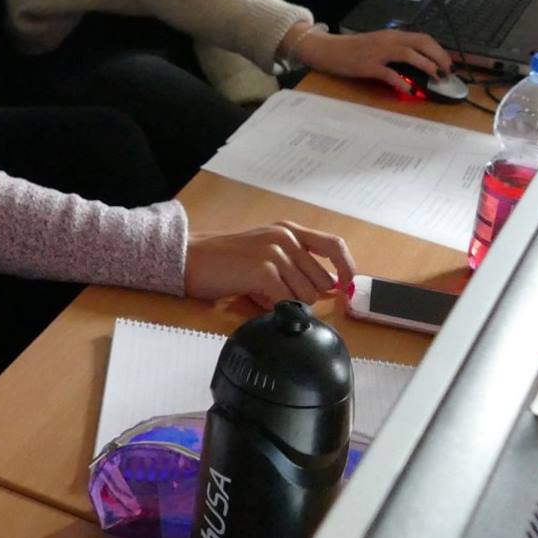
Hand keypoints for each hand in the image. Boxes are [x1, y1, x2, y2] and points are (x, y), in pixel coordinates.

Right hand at [184, 220, 356, 306]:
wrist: (191, 259)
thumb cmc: (225, 260)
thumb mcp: (265, 252)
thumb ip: (296, 263)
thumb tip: (328, 287)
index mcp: (289, 231)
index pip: (334, 246)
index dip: (346, 268)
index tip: (346, 286)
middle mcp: (286, 237)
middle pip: (321, 281)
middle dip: (303, 295)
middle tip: (274, 290)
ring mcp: (275, 252)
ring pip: (306, 295)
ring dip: (286, 302)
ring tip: (259, 291)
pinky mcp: (263, 270)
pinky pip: (286, 302)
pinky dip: (274, 307)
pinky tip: (255, 296)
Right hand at [294, 27, 453, 87]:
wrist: (327, 49)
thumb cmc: (352, 49)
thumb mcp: (378, 46)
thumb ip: (396, 52)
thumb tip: (417, 64)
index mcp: (392, 35)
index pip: (423, 38)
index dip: (439, 50)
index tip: (448, 63)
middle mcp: (388, 40)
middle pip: (421, 43)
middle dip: (439, 57)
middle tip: (448, 71)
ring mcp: (378, 52)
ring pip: (409, 54)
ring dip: (427, 65)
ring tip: (436, 77)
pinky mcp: (368, 66)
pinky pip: (389, 73)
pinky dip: (402, 82)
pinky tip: (410, 90)